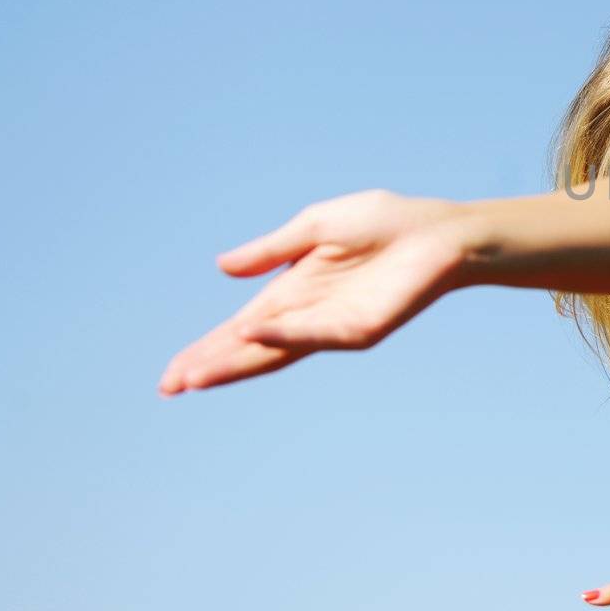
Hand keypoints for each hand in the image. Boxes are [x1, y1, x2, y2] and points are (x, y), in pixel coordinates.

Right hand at [158, 189, 468, 394]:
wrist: (439, 232)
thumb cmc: (385, 224)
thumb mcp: (315, 226)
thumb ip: (271, 250)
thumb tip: (221, 268)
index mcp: (293, 293)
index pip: (240, 330)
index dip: (207, 349)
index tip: (172, 373)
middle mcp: (309, 317)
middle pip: (250, 349)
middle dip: (211, 366)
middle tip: (169, 386)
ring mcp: (335, 326)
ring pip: (277, 352)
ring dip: (236, 362)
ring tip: (195, 377)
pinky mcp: (363, 328)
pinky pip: (317, 334)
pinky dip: (285, 335)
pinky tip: (253, 334)